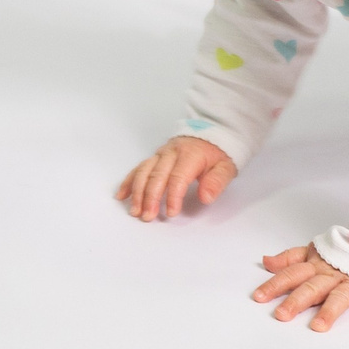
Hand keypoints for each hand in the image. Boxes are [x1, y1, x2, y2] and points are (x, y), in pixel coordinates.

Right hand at [116, 136, 237, 221]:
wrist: (211, 132)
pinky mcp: (155, 157)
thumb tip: (206, 197)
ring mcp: (160, 154)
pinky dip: (129, 181)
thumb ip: (216, 182)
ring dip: (137, 192)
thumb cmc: (217, 154)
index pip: (178, 177)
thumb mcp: (226, 167)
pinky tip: (122, 195)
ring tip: (134, 210)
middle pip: (156, 175)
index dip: (173, 195)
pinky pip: (139, 168)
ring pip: (144, 171)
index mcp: (190, 154)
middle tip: (148, 216)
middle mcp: (171, 153)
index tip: (172, 213)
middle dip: (150, 197)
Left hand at [253, 243, 348, 333]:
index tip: (258, 297)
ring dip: (330, 311)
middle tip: (282, 315)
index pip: (292, 274)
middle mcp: (332, 275)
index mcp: (316, 267)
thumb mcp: (314, 253)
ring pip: (340, 297)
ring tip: (318, 326)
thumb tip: (265, 261)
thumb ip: (290, 259)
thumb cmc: (342, 254)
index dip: (275, 285)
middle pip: (312, 287)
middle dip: (296, 300)